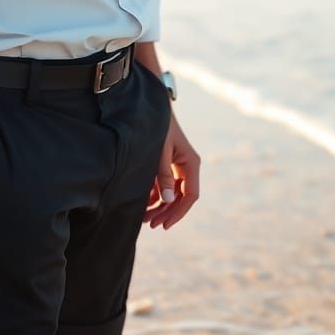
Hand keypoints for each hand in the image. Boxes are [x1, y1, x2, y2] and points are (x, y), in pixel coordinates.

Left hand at [143, 110, 199, 229]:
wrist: (151, 109)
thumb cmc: (158, 128)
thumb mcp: (160, 152)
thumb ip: (163, 175)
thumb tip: (167, 199)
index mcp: (191, 164)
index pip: (190, 195)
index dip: (178, 212)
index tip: (165, 224)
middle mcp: (187, 167)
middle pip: (180, 198)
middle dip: (166, 212)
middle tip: (151, 224)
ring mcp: (177, 167)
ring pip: (172, 194)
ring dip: (159, 206)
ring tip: (144, 218)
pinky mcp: (167, 166)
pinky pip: (164, 186)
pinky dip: (154, 196)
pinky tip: (143, 204)